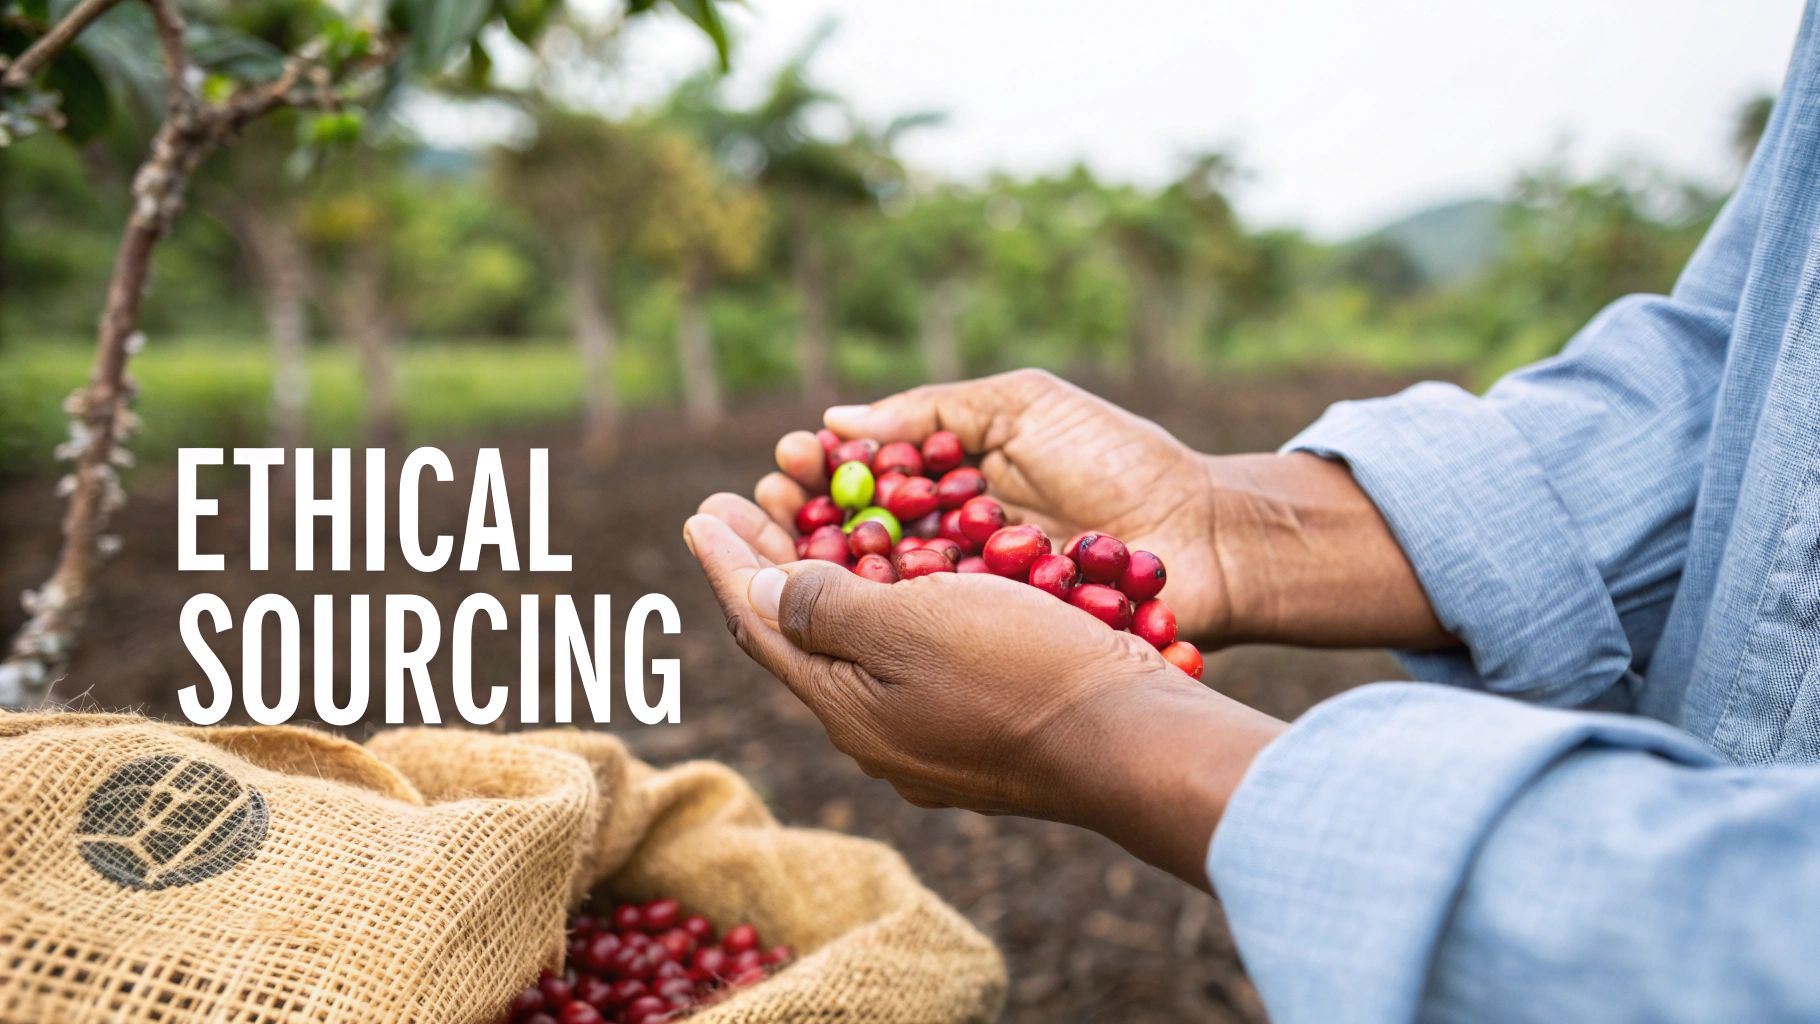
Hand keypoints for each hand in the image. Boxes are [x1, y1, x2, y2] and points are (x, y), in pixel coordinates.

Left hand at [682, 501, 1285, 887]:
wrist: (1132, 739)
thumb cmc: (1021, 669)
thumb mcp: (909, 624)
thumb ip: (825, 605)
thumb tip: (758, 589)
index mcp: (845, 710)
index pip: (760, 626)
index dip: (728, 562)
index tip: (700, 509)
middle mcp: (875, 734)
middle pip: (800, 639)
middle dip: (764, 567)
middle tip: (739, 505)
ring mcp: (925, 739)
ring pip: (854, 649)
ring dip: (823, 582)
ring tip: (807, 528)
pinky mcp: (975, 730)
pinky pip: (903, 660)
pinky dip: (879, 607)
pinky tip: (893, 583)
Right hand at [749, 369, 1235, 637]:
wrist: (1207, 534)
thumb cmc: (1121, 461)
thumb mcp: (1023, 407)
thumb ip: (932, 411)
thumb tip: (838, 420)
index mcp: (946, 495)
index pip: (859, 488)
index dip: (815, 477)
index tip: (782, 459)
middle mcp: (945, 556)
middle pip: (851, 547)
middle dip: (797, 527)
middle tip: (757, 507)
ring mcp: (968, 610)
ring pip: (876, 600)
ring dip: (824, 578)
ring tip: (781, 552)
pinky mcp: (995, 652)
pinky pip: (928, 641)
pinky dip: (888, 621)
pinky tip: (850, 604)